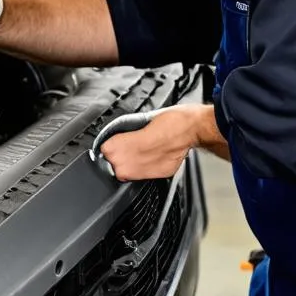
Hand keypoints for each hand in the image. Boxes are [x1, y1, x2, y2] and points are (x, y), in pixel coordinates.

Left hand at [99, 104, 226, 181]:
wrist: (192, 128)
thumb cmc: (170, 119)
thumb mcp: (140, 119)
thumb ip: (124, 132)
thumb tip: (113, 139)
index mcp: (125, 144)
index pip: (104, 150)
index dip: (109, 145)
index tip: (113, 142)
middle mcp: (134, 160)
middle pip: (112, 165)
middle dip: (117, 157)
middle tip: (125, 147)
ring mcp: (146, 170)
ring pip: (125, 174)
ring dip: (127, 165)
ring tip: (136, 154)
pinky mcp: (158, 175)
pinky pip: (142, 176)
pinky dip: (143, 169)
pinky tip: (148, 158)